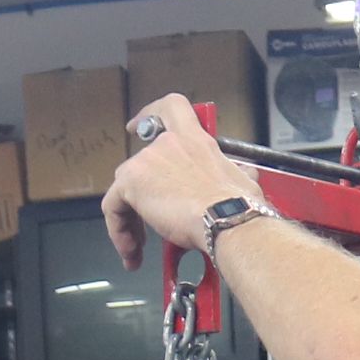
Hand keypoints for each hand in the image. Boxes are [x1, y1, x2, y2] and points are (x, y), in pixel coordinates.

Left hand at [101, 94, 259, 271]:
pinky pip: (112, 207)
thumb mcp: (242, 181)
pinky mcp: (131, 181)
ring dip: (130, 221)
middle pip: (140, 167)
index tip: (137, 125)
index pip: (170, 108)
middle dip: (141, 200)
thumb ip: (236, 174)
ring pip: (124, 191)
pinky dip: (118, 231)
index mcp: (194, 140)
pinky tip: (131, 250)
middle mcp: (168, 143)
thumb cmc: (238, 206)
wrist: (226, 219)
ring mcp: (147, 160)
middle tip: (146, 228)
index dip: (149, 114)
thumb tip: (246, 178)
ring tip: (139, 248)